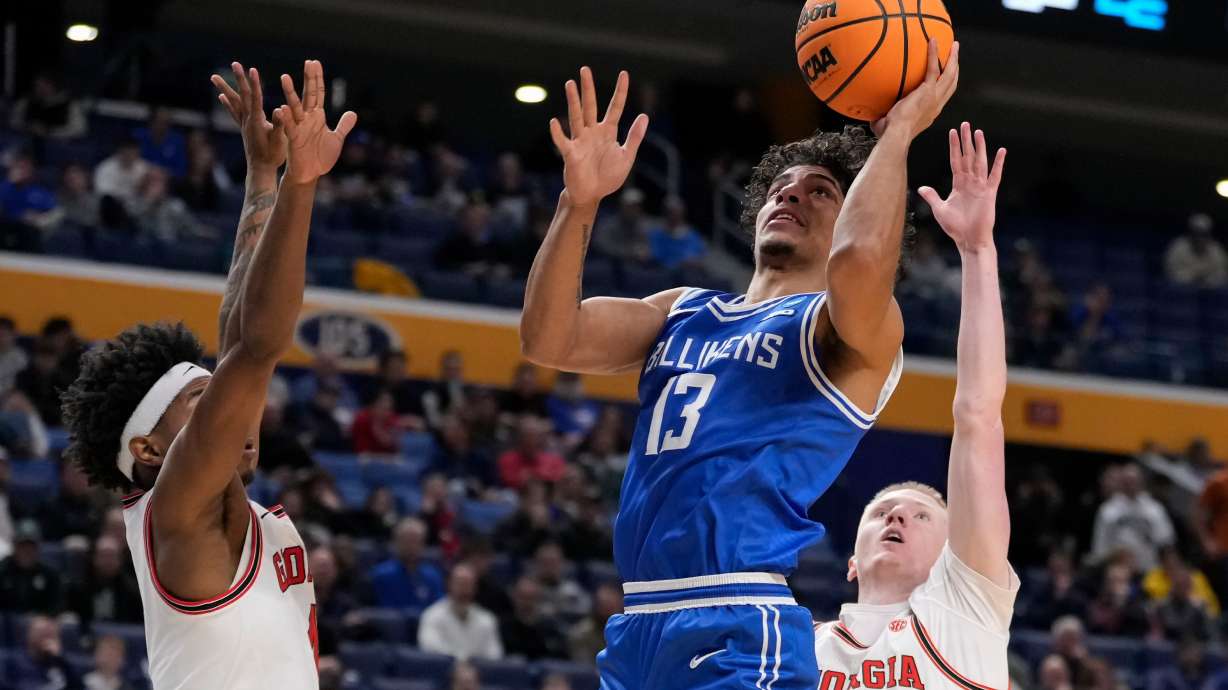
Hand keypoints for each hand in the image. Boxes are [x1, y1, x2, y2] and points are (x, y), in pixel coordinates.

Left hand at [211, 63, 285, 170]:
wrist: (261, 170)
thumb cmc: (273, 157)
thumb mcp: (280, 141)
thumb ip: (280, 125)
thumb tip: (279, 110)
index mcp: (257, 121)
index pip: (256, 98)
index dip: (254, 83)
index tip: (252, 69)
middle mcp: (247, 120)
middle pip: (242, 96)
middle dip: (238, 79)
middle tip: (235, 63)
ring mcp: (243, 124)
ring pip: (233, 102)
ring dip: (224, 88)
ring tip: (214, 77)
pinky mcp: (243, 129)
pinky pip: (233, 113)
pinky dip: (227, 103)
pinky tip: (221, 97)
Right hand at [274, 60, 357, 183]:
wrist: (310, 174)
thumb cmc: (320, 157)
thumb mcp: (337, 139)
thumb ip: (344, 126)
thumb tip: (353, 113)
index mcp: (317, 117)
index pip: (318, 93)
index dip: (317, 79)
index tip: (315, 63)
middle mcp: (307, 118)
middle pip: (308, 95)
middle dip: (309, 79)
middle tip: (309, 62)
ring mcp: (299, 127)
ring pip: (294, 107)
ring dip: (290, 93)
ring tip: (285, 77)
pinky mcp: (293, 139)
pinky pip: (289, 127)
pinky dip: (286, 118)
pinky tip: (282, 108)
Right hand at [550, 67, 648, 206]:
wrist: (592, 195)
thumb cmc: (608, 177)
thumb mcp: (627, 156)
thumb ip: (635, 137)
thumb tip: (644, 115)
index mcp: (608, 132)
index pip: (615, 107)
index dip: (620, 91)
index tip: (623, 74)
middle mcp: (592, 132)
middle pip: (590, 106)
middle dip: (588, 88)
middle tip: (585, 69)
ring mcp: (580, 141)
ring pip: (576, 117)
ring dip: (573, 101)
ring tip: (570, 84)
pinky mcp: (571, 154)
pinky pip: (563, 141)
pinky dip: (558, 133)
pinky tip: (554, 122)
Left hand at [872, 40, 959, 140]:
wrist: (896, 135)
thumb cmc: (890, 135)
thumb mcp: (889, 124)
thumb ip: (884, 116)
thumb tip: (871, 112)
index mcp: (930, 113)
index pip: (942, 96)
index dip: (946, 85)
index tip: (946, 76)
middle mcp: (936, 105)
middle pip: (951, 83)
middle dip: (955, 69)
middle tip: (955, 56)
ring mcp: (934, 97)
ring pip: (950, 74)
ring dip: (953, 59)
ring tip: (954, 46)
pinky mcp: (928, 91)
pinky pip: (933, 68)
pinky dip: (934, 53)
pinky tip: (933, 41)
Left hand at [918, 122, 1005, 252]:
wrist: (969, 240)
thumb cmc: (956, 227)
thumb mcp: (940, 210)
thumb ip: (932, 196)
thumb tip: (921, 187)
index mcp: (958, 184)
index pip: (956, 161)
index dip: (954, 147)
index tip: (952, 132)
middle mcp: (970, 182)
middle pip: (968, 157)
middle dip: (966, 141)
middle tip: (965, 124)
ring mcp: (980, 187)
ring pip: (980, 162)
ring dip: (979, 147)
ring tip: (978, 132)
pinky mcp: (989, 193)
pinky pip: (995, 176)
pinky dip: (998, 164)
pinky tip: (1001, 151)